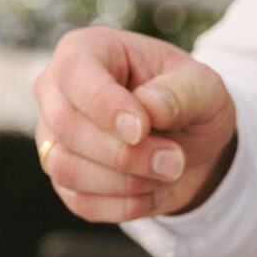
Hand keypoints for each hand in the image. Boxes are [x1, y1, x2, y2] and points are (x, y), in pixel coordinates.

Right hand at [33, 28, 237, 221]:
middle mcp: (56, 91)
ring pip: (65, 168)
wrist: (189, 144)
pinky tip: (154, 192)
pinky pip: (80, 202)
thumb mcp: (203, 86)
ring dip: (125, 181)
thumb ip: (181, 93)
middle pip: (66, 126)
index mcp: (86, 51)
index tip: (143, 130)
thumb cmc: (188, 101)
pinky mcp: (63, 179)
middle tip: (175, 161)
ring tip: (169, 173)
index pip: (77, 76)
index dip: (106, 107)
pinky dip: (124, 205)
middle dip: (124, 153)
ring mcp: (53, 137)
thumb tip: (148, 109)